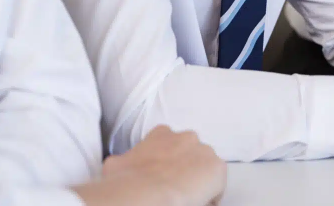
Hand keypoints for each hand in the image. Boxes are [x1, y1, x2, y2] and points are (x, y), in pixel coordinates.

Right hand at [75, 126, 225, 205]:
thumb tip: (117, 166)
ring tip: (186, 199)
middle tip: (175, 189)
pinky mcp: (218, 168)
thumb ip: (124, 160)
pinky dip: (209, 197)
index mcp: (162, 134)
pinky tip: (197, 204)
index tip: (162, 176)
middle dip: (185, 169)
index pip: (168, 143)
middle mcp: (186, 137)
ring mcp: (204, 151)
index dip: (166, 161)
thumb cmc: (127, 180)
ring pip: (204, 170)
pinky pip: (216, 187)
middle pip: (190, 154)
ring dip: (198, 182)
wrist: (148, 192)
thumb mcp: (114, 164)